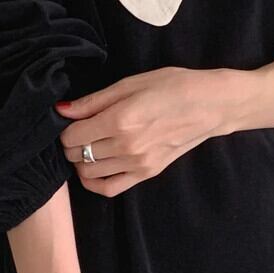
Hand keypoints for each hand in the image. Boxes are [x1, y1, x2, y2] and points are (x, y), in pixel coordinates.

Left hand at [56, 67, 229, 195]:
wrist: (211, 105)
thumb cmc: (173, 86)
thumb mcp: (130, 83)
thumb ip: (94, 101)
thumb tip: (63, 110)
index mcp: (120, 120)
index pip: (72, 135)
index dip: (65, 128)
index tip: (72, 120)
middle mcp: (126, 146)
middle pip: (77, 154)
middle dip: (71, 143)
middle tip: (80, 131)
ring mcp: (137, 163)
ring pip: (88, 173)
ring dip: (81, 161)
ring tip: (89, 146)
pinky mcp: (147, 173)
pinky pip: (109, 189)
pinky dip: (94, 182)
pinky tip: (95, 168)